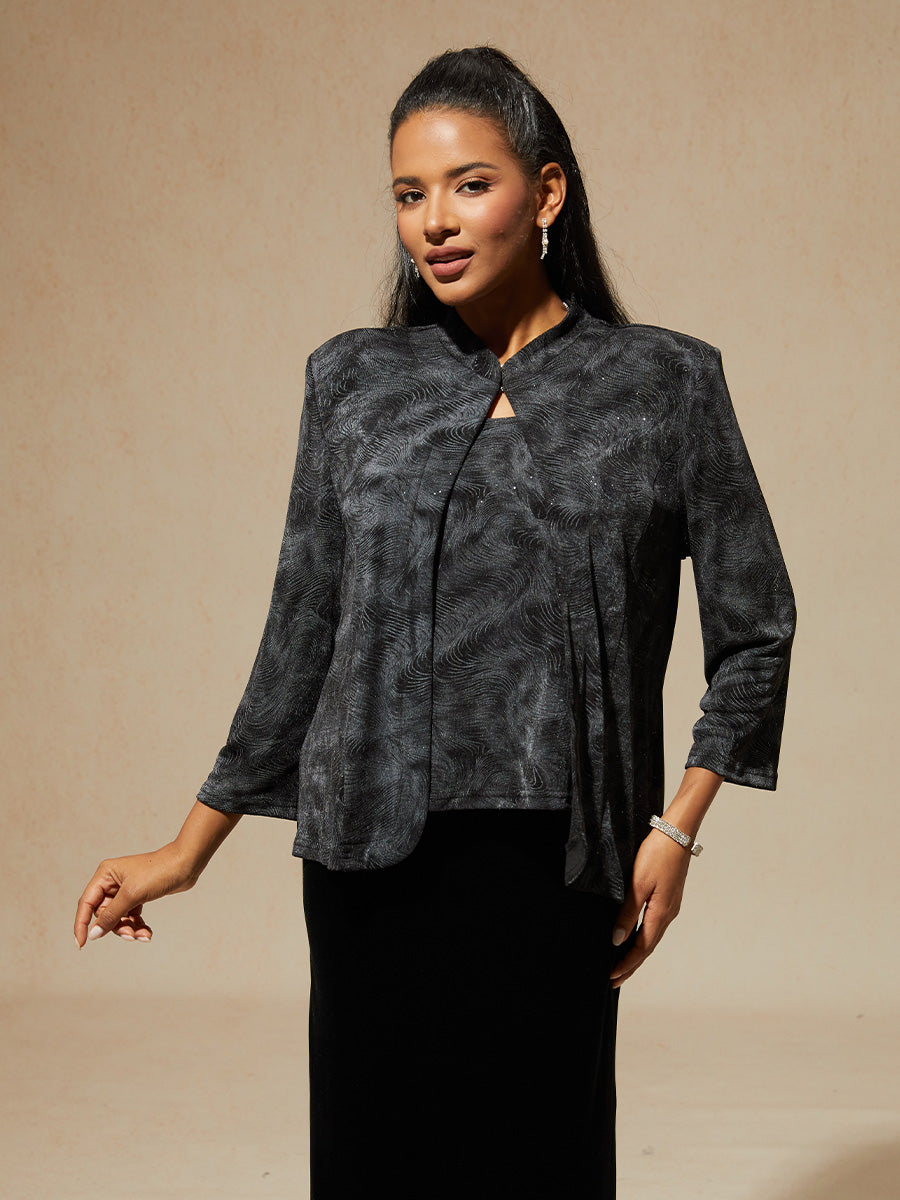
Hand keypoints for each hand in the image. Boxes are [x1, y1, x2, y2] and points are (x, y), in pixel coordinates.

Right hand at [74, 843, 195, 947]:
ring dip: (128, 929)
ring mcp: (125, 889)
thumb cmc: (159, 872)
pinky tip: (147, 933)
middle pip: (103, 913)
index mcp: (105, 874)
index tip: (81, 944)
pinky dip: (137, 926)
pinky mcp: (138, 896)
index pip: (86, 903)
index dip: (81, 924)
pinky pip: (131, 916)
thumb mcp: (132, 895)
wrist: (187, 865)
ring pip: (118, 917)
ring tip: (143, 936)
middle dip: (116, 927)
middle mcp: (112, 881)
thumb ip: (110, 915)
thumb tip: (93, 934)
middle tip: (130, 936)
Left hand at [609, 828, 691, 987]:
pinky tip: (636, 937)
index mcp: (661, 914)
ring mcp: (670, 906)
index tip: (612, 977)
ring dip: (637, 953)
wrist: (677, 833)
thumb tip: (617, 940)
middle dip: (631, 965)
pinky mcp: (669, 897)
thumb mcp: (638, 884)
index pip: (642, 948)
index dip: (626, 964)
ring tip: (623, 964)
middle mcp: (668, 914)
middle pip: (648, 947)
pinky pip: (654, 925)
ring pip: (652, 937)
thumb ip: (628, 913)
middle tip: (615, 980)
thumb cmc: (657, 854)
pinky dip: (643, 937)